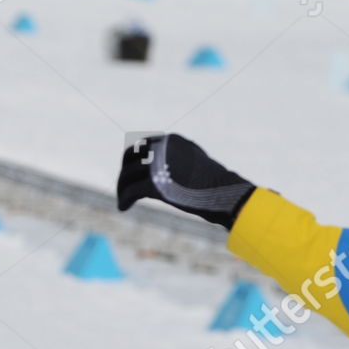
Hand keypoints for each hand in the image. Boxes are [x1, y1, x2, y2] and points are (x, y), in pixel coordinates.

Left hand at [117, 134, 255, 230]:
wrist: (226, 194)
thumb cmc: (213, 182)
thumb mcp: (193, 160)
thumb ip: (175, 157)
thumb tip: (159, 163)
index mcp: (170, 141)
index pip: (142, 146)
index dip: (132, 160)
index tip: (131, 172)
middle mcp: (162, 149)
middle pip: (130, 157)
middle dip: (125, 172)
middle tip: (124, 186)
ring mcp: (157, 166)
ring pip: (127, 175)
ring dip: (122, 188)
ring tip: (123, 200)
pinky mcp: (154, 184)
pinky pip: (130, 191)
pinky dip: (124, 199)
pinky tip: (123, 207)